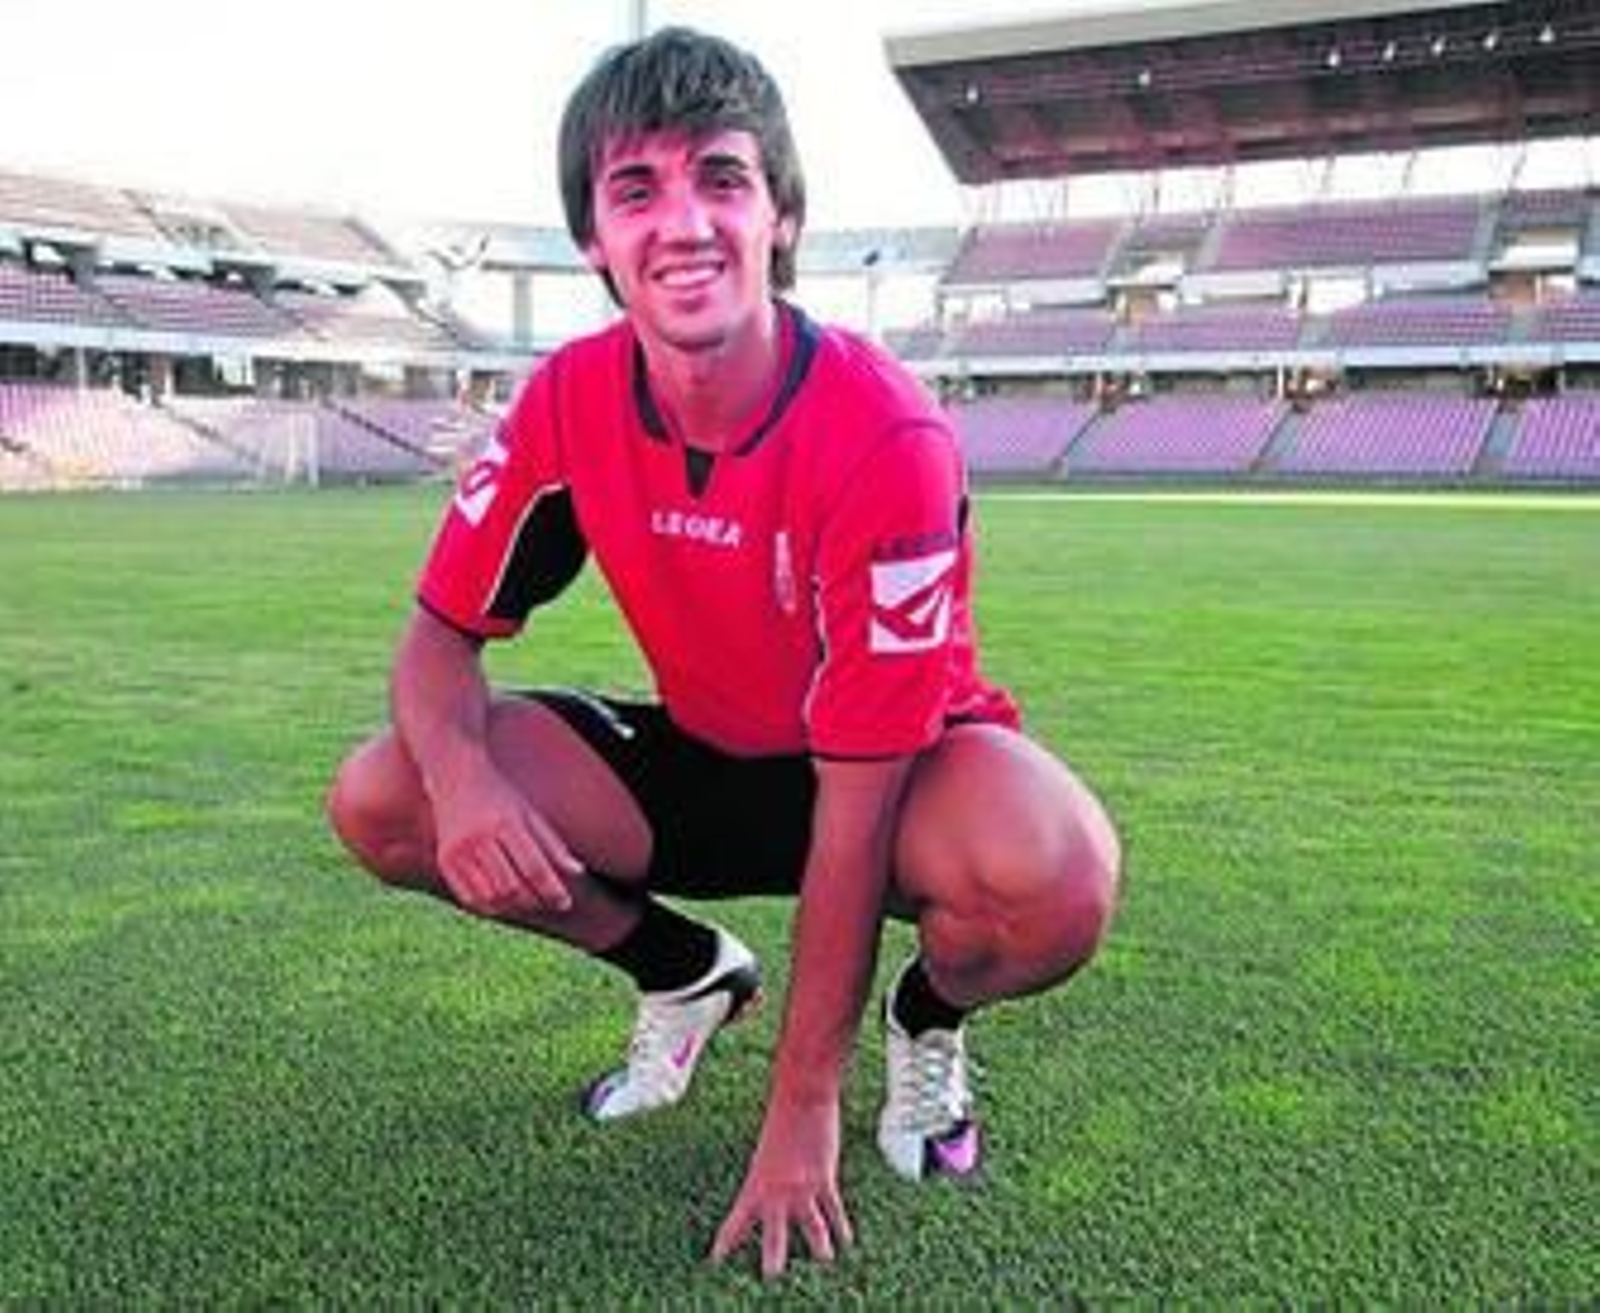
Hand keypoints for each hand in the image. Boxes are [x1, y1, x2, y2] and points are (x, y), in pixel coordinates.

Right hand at [431, 760, 580, 916]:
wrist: (456, 778)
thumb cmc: (501, 797)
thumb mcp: (530, 813)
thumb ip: (553, 844)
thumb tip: (578, 872)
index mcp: (506, 823)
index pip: (534, 868)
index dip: (552, 890)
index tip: (565, 903)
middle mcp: (480, 838)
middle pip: (512, 887)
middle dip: (535, 901)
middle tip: (548, 903)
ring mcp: (459, 851)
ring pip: (491, 897)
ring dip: (514, 907)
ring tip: (529, 903)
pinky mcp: (444, 861)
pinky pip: (470, 898)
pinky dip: (490, 907)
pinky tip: (504, 903)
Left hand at [710, 1095, 852, 1279]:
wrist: (802, 1096)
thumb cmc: (781, 1118)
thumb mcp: (766, 1151)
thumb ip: (769, 1176)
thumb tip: (773, 1191)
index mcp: (755, 1184)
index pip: (736, 1222)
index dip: (725, 1243)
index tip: (715, 1262)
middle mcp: (776, 1192)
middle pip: (774, 1237)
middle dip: (772, 1260)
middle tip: (771, 1279)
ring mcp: (802, 1188)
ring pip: (813, 1229)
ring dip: (819, 1250)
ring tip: (823, 1265)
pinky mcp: (824, 1179)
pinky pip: (834, 1211)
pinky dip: (842, 1229)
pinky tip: (847, 1243)